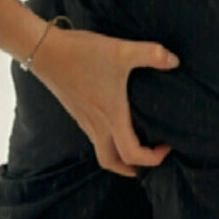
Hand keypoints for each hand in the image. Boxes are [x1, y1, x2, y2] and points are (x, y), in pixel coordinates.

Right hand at [31, 24, 180, 177]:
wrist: (43, 50)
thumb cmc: (82, 53)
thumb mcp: (121, 51)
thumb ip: (151, 54)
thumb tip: (174, 61)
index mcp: (111, 116)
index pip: (131, 154)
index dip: (151, 159)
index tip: (166, 147)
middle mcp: (96, 125)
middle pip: (112, 162)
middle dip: (131, 168)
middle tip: (150, 157)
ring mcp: (83, 120)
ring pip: (102, 150)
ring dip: (120, 154)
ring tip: (138, 139)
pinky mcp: (76, 111)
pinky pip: (94, 136)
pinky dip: (108, 139)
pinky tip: (116, 120)